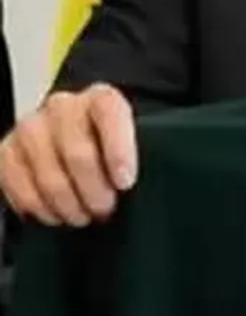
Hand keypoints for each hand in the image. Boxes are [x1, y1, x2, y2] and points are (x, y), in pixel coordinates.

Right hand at [0, 83, 136, 225]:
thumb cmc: (113, 142)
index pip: (110, 114)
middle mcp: (63, 106)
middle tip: (105, 210)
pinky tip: (54, 215)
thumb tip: (159, 179)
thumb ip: (148, 150)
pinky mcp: (6, 150)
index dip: (119, 150)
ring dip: (66, 203)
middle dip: (93, 189)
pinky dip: (36, 205)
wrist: (81, 133)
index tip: (125, 183)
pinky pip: (14, 183)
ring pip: (46, 172)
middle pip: (77, 151)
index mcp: (102, 97)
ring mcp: (31, 127)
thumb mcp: (139, 137)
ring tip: (82, 217)